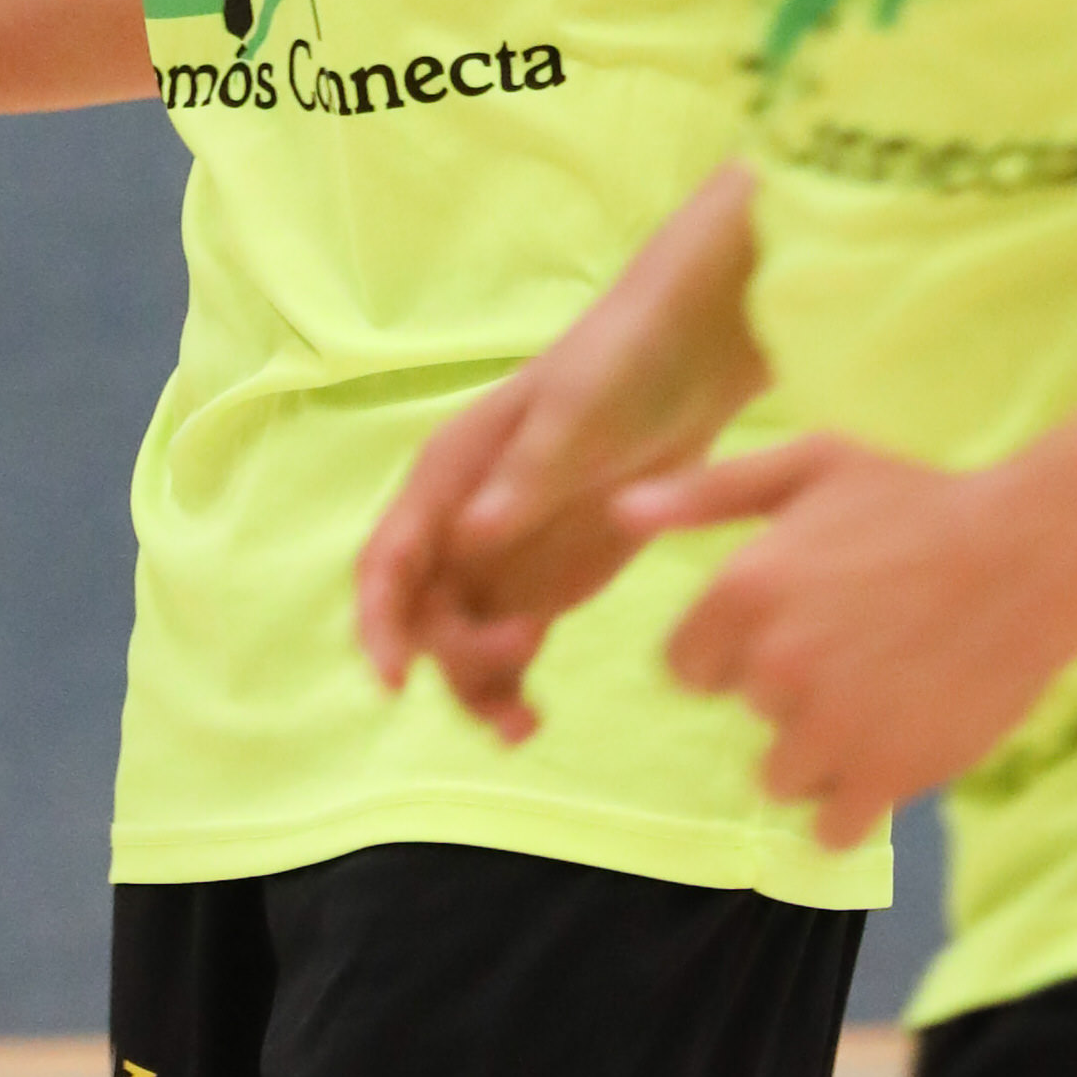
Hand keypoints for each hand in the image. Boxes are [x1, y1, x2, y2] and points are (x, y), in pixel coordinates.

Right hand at [356, 368, 650, 738]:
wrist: (696, 348)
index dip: (379, 622)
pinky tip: (533, 721)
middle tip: (523, 649)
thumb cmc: (622, 360)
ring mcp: (506, 558)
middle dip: (454, 654)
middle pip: (423, 616)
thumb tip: (467, 538)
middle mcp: (462, 524)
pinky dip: (513, 684)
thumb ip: (525, 480)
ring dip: (476, 688)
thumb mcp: (575, 415)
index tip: (394, 679)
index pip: (388, 561)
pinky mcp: (551, 582)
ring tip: (524, 728)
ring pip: (461, 643)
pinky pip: (513, 647)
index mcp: (447, 477)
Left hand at [620, 437, 1076, 853]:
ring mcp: (830, 729)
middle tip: (860, 648)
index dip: (736, 651)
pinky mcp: (886, 776)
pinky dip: (857, 804)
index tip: (796, 627)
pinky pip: (832, 826)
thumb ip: (708, 493)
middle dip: (789, 692)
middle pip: (746, 715)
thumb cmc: (922, 501)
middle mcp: (774, 667)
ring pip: (782, 775)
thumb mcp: (812, 465)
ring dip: (822, 750)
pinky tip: (893, 751)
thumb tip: (620, 514)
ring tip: (883, 698)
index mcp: (743, 592)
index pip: (689, 668)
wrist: (1036, 555)